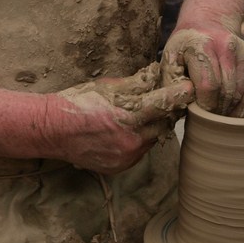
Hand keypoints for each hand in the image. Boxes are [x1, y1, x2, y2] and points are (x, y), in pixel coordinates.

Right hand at [43, 63, 193, 173]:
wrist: (53, 130)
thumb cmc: (77, 102)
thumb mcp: (106, 87)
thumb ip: (134, 84)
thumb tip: (155, 75)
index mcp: (128, 117)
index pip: (163, 105)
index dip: (179, 95)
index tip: (191, 88)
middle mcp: (131, 141)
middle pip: (161, 125)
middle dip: (166, 111)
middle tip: (168, 98)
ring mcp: (126, 158)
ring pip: (151, 139)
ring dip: (152, 126)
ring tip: (144, 112)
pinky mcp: (120, 167)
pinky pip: (138, 151)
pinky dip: (139, 139)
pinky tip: (129, 129)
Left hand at [161, 24, 243, 117]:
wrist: (208, 23)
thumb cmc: (186, 47)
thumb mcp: (170, 58)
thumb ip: (171, 83)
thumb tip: (174, 107)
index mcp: (202, 44)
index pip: (208, 85)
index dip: (204, 105)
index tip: (198, 113)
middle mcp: (226, 46)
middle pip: (226, 91)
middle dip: (217, 111)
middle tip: (207, 120)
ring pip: (240, 94)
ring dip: (229, 112)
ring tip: (217, 119)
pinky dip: (243, 110)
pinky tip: (232, 116)